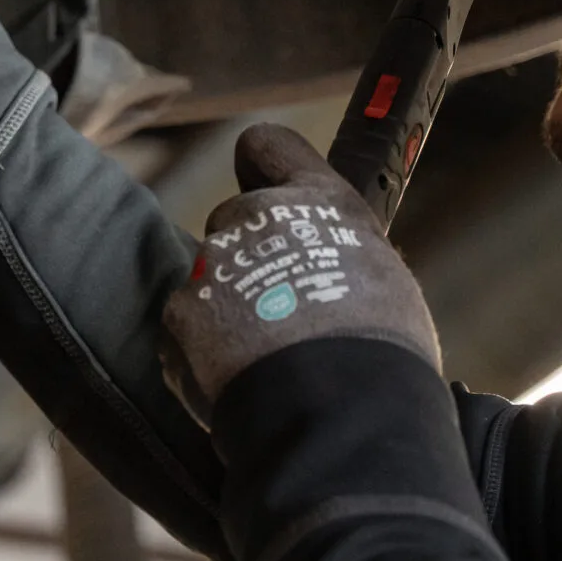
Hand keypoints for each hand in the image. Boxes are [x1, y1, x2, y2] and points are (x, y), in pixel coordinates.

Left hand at [161, 123, 439, 422]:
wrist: (341, 414)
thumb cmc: (382, 354)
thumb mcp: (381, 280)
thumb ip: (338, 254)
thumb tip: (330, 268)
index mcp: (317, 200)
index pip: (268, 146)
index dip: (262, 167)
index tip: (262, 183)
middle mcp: (256, 217)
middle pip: (234, 220)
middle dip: (248, 257)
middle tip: (281, 310)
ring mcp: (212, 264)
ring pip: (210, 278)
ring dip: (226, 309)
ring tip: (267, 359)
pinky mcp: (179, 313)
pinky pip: (186, 327)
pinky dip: (203, 352)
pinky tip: (239, 380)